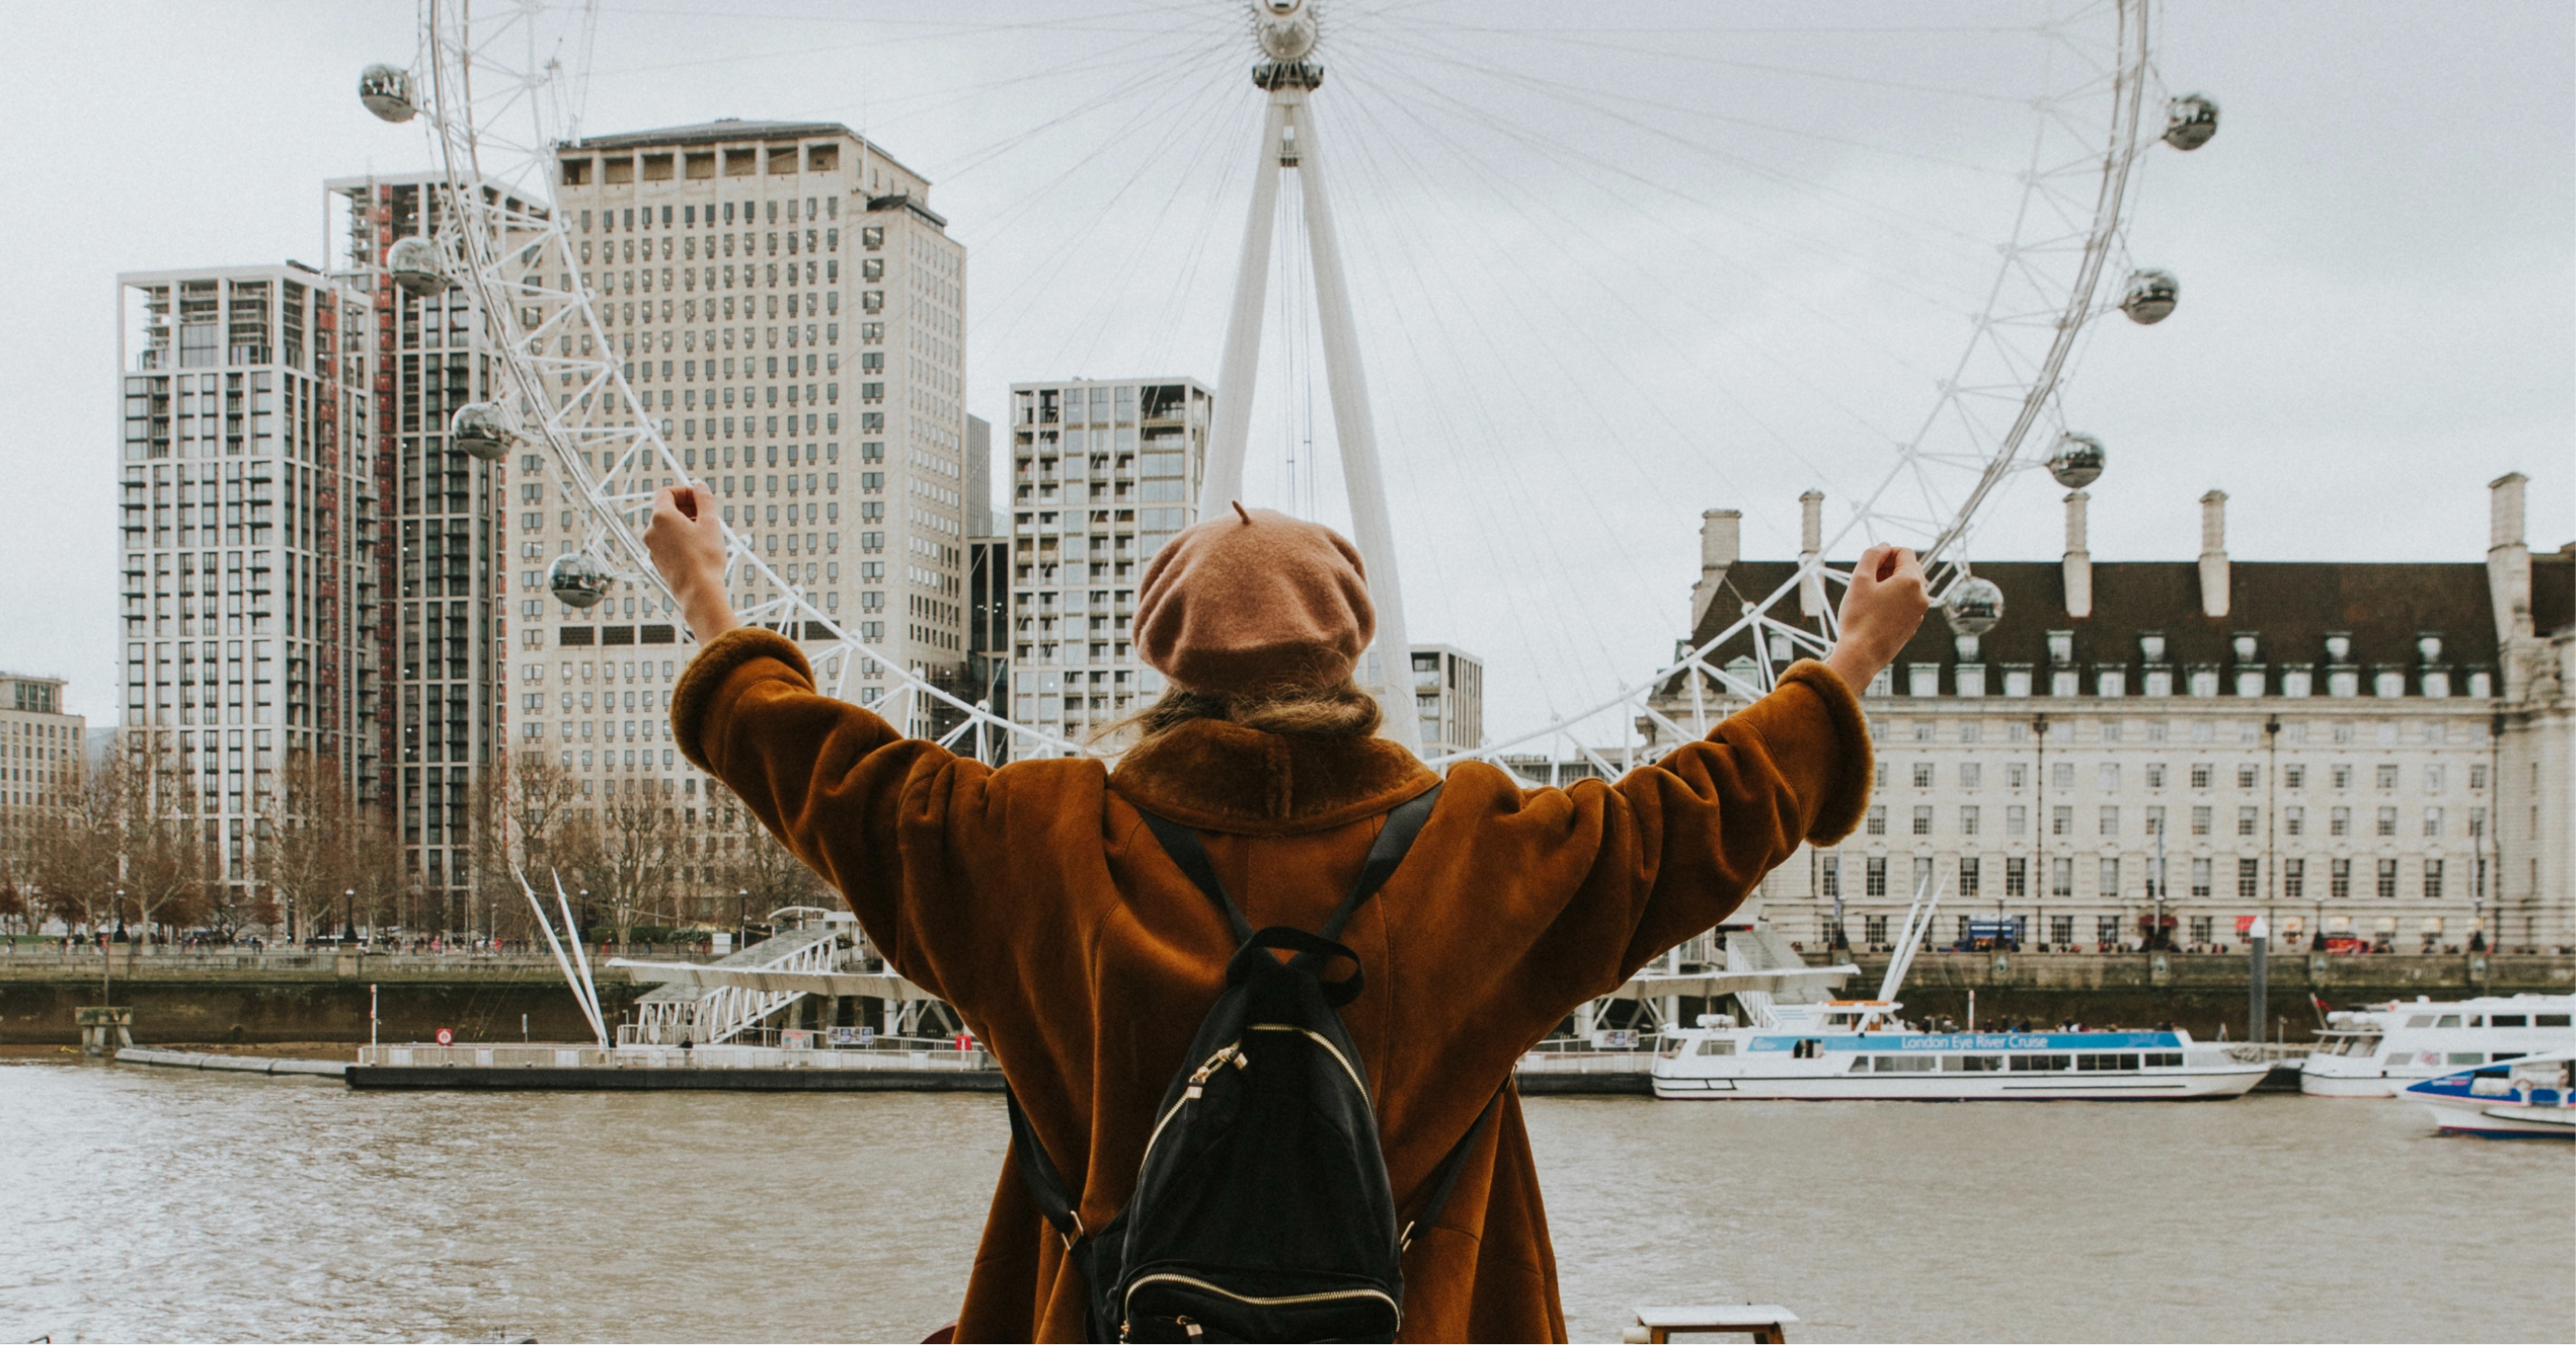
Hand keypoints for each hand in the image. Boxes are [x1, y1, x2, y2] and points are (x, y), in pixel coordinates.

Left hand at [644, 484, 739, 643]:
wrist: (699, 593)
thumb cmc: (705, 558)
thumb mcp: (710, 523)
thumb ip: (704, 499)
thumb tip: (700, 486)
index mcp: (661, 517)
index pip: (666, 492)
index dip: (684, 491)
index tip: (700, 498)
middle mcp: (651, 530)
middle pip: (666, 508)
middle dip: (687, 507)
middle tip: (706, 514)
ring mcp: (652, 547)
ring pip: (666, 526)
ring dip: (685, 523)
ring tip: (705, 532)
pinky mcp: (657, 561)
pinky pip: (667, 541)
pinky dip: (680, 538)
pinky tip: (698, 547)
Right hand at [1823, 544, 1928, 692]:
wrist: (1861, 655)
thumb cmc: (1858, 618)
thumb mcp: (1859, 579)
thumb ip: (1872, 555)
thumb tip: (1884, 546)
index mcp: (1911, 581)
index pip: (1905, 552)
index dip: (1886, 552)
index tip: (1870, 563)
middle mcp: (1922, 595)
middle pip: (1910, 568)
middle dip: (1890, 567)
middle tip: (1868, 577)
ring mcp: (1920, 612)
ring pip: (1910, 586)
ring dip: (1892, 583)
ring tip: (1870, 594)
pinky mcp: (1914, 625)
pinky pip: (1908, 603)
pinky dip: (1895, 599)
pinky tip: (1876, 609)